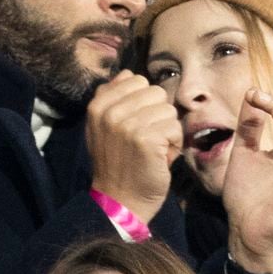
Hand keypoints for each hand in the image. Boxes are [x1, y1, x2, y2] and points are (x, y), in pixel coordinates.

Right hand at [86, 70, 181, 222]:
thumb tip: (128, 73)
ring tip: (153, 149)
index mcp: (97, 105)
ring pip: (168, 110)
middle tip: (147, 139)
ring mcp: (127, 125)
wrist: (120, 200)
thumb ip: (112, 97)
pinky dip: (174, 144)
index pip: (136, 80)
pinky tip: (160, 158)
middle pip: (155, 93)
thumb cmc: (117, 163)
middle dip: (158, 116)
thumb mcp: (103, 127)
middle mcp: (109, 112)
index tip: (135, 126)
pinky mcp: (146, 139)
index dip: (144, 103)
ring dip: (167, 132)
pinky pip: (175, 127)